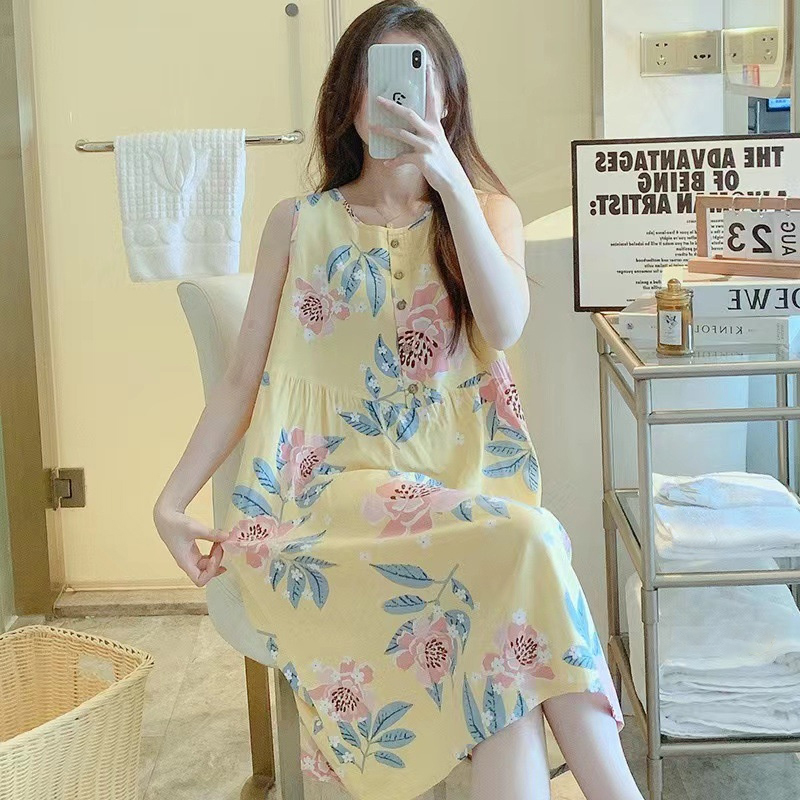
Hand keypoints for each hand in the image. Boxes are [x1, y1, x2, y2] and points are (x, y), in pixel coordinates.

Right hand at [153, 504, 227, 586]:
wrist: (166, 517)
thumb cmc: (175, 524)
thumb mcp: (194, 528)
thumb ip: (211, 534)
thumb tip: (227, 537)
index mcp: (185, 562)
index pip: (199, 580)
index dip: (210, 573)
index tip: (215, 558)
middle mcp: (188, 562)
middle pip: (206, 573)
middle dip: (216, 561)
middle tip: (221, 546)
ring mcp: (191, 558)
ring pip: (207, 566)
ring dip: (216, 557)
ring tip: (220, 543)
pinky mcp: (193, 552)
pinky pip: (206, 558)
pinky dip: (214, 552)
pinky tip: (217, 543)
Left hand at [370, 59, 469, 194]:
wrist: (452, 181)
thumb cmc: (442, 160)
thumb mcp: (438, 141)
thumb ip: (429, 129)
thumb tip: (416, 122)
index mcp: (435, 125)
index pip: (431, 99)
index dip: (429, 81)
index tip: (426, 64)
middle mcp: (431, 132)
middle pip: (409, 114)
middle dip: (392, 106)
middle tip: (378, 99)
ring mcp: (427, 146)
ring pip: (401, 134)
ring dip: (384, 131)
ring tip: (371, 128)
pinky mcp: (423, 160)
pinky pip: (403, 158)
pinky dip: (393, 161)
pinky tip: (386, 163)